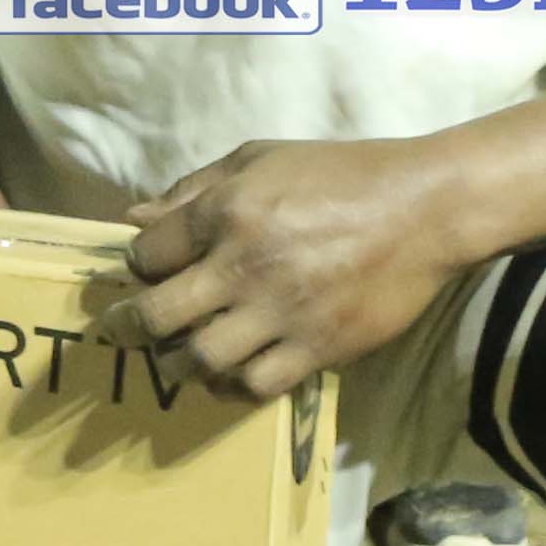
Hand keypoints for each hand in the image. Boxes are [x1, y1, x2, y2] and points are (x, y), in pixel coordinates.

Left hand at [116, 136, 475, 402]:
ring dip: (176, 363)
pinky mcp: (319, 349)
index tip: (143, 271)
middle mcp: (245, 267)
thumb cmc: (340, 174)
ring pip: (200, 361)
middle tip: (120, 330)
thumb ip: (192, 188)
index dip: (136, 265)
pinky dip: (231, 387)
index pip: (146, 254)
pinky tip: (228, 374)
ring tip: (174, 356)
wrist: (425, 210)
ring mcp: (282, 314)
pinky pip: (255, 386)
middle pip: (157, 317)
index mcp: (226, 212)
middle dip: (126, 327)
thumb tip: (133, 218)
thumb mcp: (259, 159)